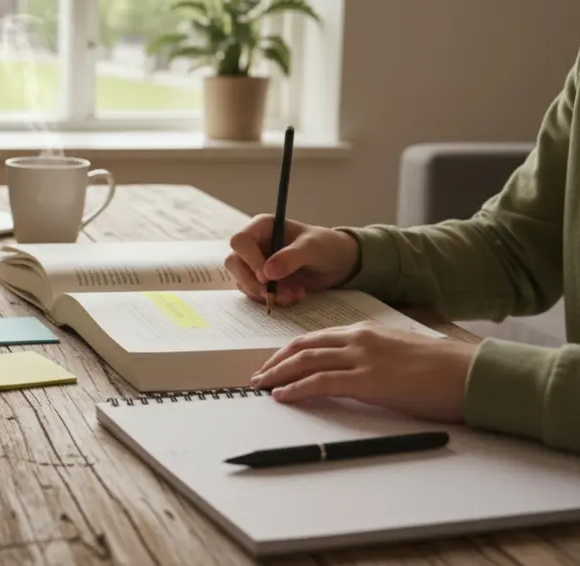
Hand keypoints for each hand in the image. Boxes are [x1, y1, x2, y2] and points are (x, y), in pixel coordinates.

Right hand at [225, 214, 361, 306]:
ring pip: (242, 281)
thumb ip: (291, 257)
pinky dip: (272, 299)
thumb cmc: (325, 246)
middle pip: (233, 262)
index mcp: (262, 227)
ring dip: (264, 294)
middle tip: (272, 294)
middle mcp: (254, 244)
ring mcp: (255, 263)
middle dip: (252, 282)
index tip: (266, 276)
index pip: (240, 241)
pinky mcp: (261, 281)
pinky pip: (254, 293)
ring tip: (293, 296)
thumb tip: (267, 273)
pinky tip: (295, 296)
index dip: (249, 259)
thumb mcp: (312, 248)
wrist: (337, 263)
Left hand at [250, 322, 477, 422]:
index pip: (317, 338)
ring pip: (305, 362)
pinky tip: (281, 397)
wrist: (469, 372)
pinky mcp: (367, 380)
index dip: (291, 351)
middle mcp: (359, 338)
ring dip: (278, 374)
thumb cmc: (443, 369)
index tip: (275, 362)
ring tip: (261, 386)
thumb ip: (374, 356)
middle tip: (258, 375)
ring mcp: (362, 358)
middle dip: (276, 361)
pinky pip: (320, 382)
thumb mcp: (400, 354)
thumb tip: (355, 374)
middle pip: (303, 346)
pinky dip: (295, 389)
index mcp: (366, 331)